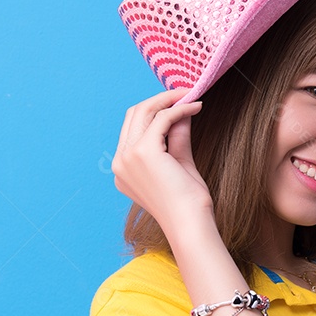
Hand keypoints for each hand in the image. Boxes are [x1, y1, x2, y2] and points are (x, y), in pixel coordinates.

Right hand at [110, 89, 212, 228]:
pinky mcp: (143, 152)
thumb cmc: (187, 202)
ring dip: (168, 100)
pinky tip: (196, 107)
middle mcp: (120, 161)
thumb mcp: (179, 162)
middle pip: (134, 115)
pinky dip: (179, 109)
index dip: (154, 110)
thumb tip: (181, 110)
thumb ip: (176, 136)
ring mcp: (128, 156)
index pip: (132, 128)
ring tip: (191, 96)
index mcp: (123, 169)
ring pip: (144, 111)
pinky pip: (162, 119)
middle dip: (159, 100)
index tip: (176, 103)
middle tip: (185, 93)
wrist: (190, 223)